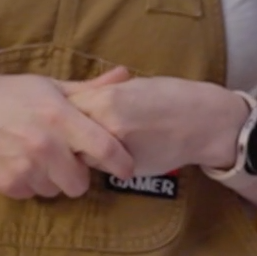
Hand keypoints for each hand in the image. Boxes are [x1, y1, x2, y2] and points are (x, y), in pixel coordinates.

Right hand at [0, 69, 136, 198]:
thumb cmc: (6, 93)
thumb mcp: (47, 86)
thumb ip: (88, 88)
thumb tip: (125, 75)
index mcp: (59, 117)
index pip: (105, 149)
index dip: (121, 163)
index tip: (127, 169)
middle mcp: (44, 145)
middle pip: (80, 183)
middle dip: (78, 175)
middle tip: (67, 160)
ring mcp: (24, 168)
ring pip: (56, 191)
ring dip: (52, 180)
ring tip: (36, 157)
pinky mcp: (7, 185)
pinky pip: (32, 194)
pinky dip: (29, 183)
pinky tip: (17, 162)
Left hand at [60, 67, 247, 177]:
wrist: (202, 120)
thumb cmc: (168, 98)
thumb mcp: (129, 87)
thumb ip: (99, 96)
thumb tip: (70, 104)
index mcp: (105, 99)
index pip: (63, 109)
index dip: (57, 113)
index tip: (55, 116)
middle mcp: (106, 125)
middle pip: (65, 135)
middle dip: (63, 136)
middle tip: (63, 136)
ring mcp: (116, 149)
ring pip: (79, 154)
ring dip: (78, 152)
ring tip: (85, 147)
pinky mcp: (127, 168)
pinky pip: (100, 167)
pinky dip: (98, 162)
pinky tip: (107, 156)